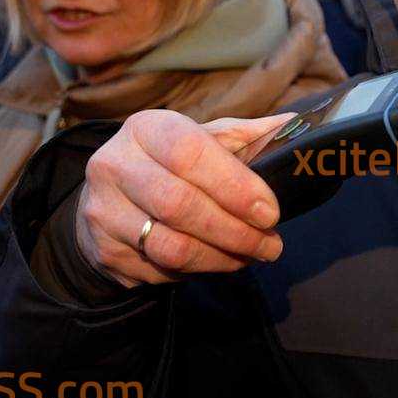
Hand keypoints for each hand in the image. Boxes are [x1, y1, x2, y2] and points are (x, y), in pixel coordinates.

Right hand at [75, 109, 296, 287]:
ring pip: (170, 246)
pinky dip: (198, 272)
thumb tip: (295, 125)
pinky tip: (217, 261)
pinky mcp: (104, 252)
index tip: (270, 212)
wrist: (108, 199)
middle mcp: (114, 164)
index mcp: (146, 128)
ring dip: (222, 258)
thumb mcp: (202, 140)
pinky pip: (160, 271)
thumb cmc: (168, 163)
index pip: (189, 153)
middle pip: (179, 205)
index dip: (234, 185)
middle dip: (235, 231)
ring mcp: (103, 211)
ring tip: (252, 256)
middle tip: (271, 244)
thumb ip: (246, 136)